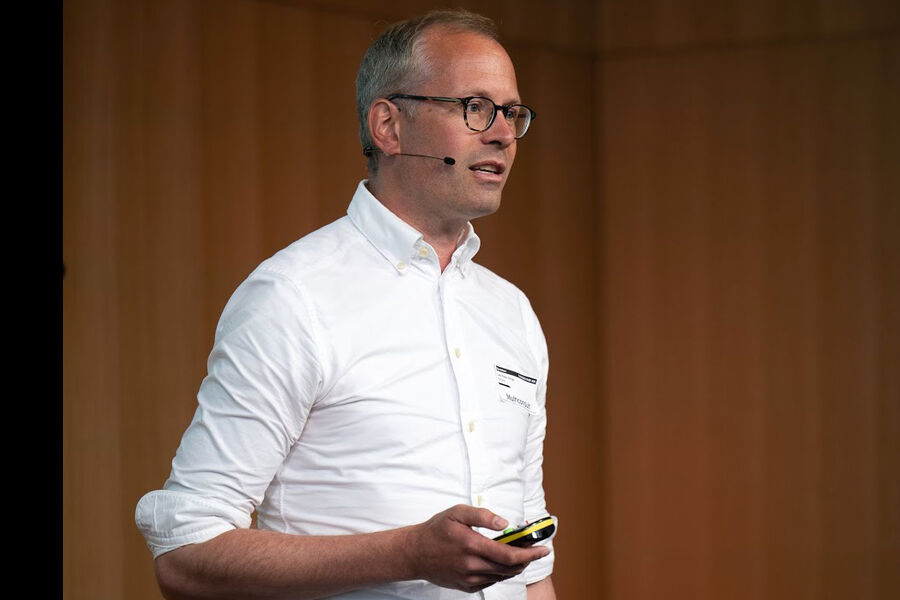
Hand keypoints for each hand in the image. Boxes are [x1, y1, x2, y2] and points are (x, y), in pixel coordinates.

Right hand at [404, 504, 550, 592]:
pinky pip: (490, 582)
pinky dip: (501, 573)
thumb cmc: (436, 530)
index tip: (543, 548)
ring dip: (515, 566)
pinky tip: (500, 562)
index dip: (530, 554)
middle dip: (527, 560)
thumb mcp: (457, 512)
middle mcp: (472, 566)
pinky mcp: (466, 587)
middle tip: (534, 550)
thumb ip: (483, 516)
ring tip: (519, 554)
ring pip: (502, 576)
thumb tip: (505, 524)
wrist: (414, 553)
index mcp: (472, 545)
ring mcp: (469, 579)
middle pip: (510, 568)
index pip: (509, 555)